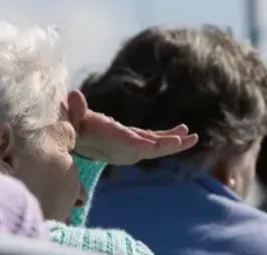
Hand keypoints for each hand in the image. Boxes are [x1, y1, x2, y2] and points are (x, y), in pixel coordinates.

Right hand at [67, 90, 198, 164]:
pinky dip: (168, 135)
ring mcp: (133, 146)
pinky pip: (155, 139)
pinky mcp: (135, 141)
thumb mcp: (73, 119)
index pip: (135, 144)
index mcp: (114, 142)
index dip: (150, 144)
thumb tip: (73, 95)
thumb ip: (75, 110)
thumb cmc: (74, 127)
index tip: (169, 142)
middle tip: (189, 139)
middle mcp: (126, 148)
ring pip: (158, 145)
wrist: (75, 138)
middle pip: (153, 149)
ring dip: (175, 140)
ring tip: (193, 136)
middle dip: (172, 145)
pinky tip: (183, 129)